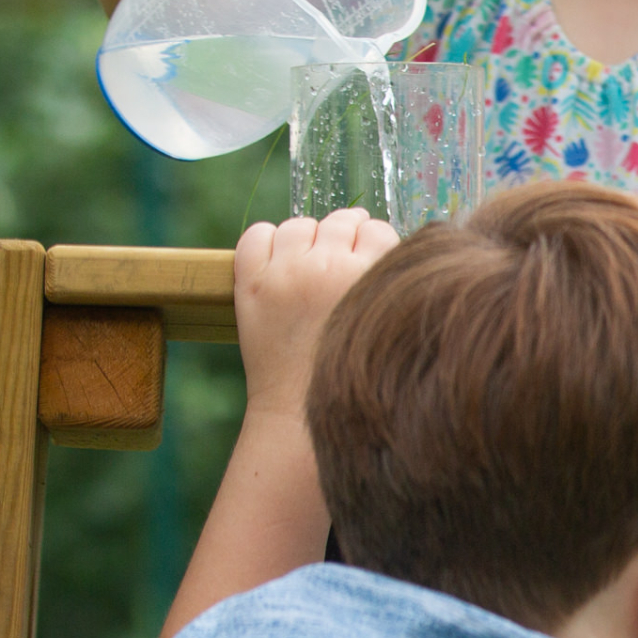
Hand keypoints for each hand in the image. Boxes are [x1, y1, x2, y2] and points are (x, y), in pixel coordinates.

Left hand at [233, 212, 396, 422]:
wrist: (300, 416)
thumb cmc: (351, 378)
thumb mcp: (385, 328)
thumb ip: (386, 287)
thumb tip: (380, 247)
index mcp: (370, 277)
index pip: (379, 231)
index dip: (375, 242)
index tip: (370, 258)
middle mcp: (327, 267)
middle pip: (342, 221)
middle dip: (345, 234)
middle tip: (341, 260)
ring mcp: (285, 272)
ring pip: (301, 224)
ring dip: (308, 237)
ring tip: (309, 262)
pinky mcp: (251, 283)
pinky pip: (258, 234)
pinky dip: (267, 240)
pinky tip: (276, 261)